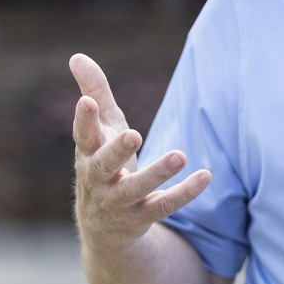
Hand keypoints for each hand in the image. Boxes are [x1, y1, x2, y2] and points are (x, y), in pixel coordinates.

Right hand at [70, 53, 209, 248]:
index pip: (82, 135)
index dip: (83, 120)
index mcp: (87, 153)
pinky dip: (185, 193)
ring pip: (136, 189)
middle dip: (116, 150)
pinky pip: (164, 206)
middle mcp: (98, 179)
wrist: (103, 227)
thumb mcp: (101, 129)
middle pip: (104, 165)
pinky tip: (206, 176)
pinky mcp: (141, 216)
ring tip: (180, 156)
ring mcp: (119, 201)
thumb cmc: (103, 163)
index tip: (86, 102)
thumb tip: (76, 56)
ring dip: (157, 173)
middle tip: (133, 134)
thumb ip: (94, 93)